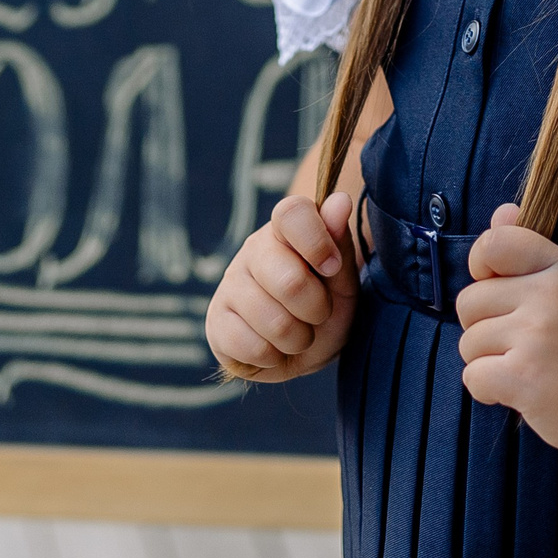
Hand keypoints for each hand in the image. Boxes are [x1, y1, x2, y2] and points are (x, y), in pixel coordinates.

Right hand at [206, 192, 358, 381]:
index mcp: (284, 230)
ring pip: (274, 322)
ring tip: (298, 333)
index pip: (292, 213)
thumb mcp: (342, 276)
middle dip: (316, 309)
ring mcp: (229, 285)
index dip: (318, 243)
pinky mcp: (215, 322)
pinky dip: (274, 357)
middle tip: (318, 313)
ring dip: (298, 339)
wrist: (305, 348)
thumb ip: (338, 241)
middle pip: (290, 281)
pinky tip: (274, 347)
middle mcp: (252, 251)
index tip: (333, 268)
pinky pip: (251, 347)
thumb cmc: (325, 302)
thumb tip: (340, 201)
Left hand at [456, 203, 557, 462]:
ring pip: (468, 342)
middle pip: (470, 301)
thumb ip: (532, 250)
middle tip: (522, 344)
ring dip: (488, 362)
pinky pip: (473, 376)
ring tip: (527, 368)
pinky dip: (488, 390)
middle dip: (485, 327)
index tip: (497, 289)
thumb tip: (501, 212)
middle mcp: (549, 296)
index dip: (481, 266)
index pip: (494, 244)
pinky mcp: (523, 378)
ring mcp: (535, 337)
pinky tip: (518, 392)